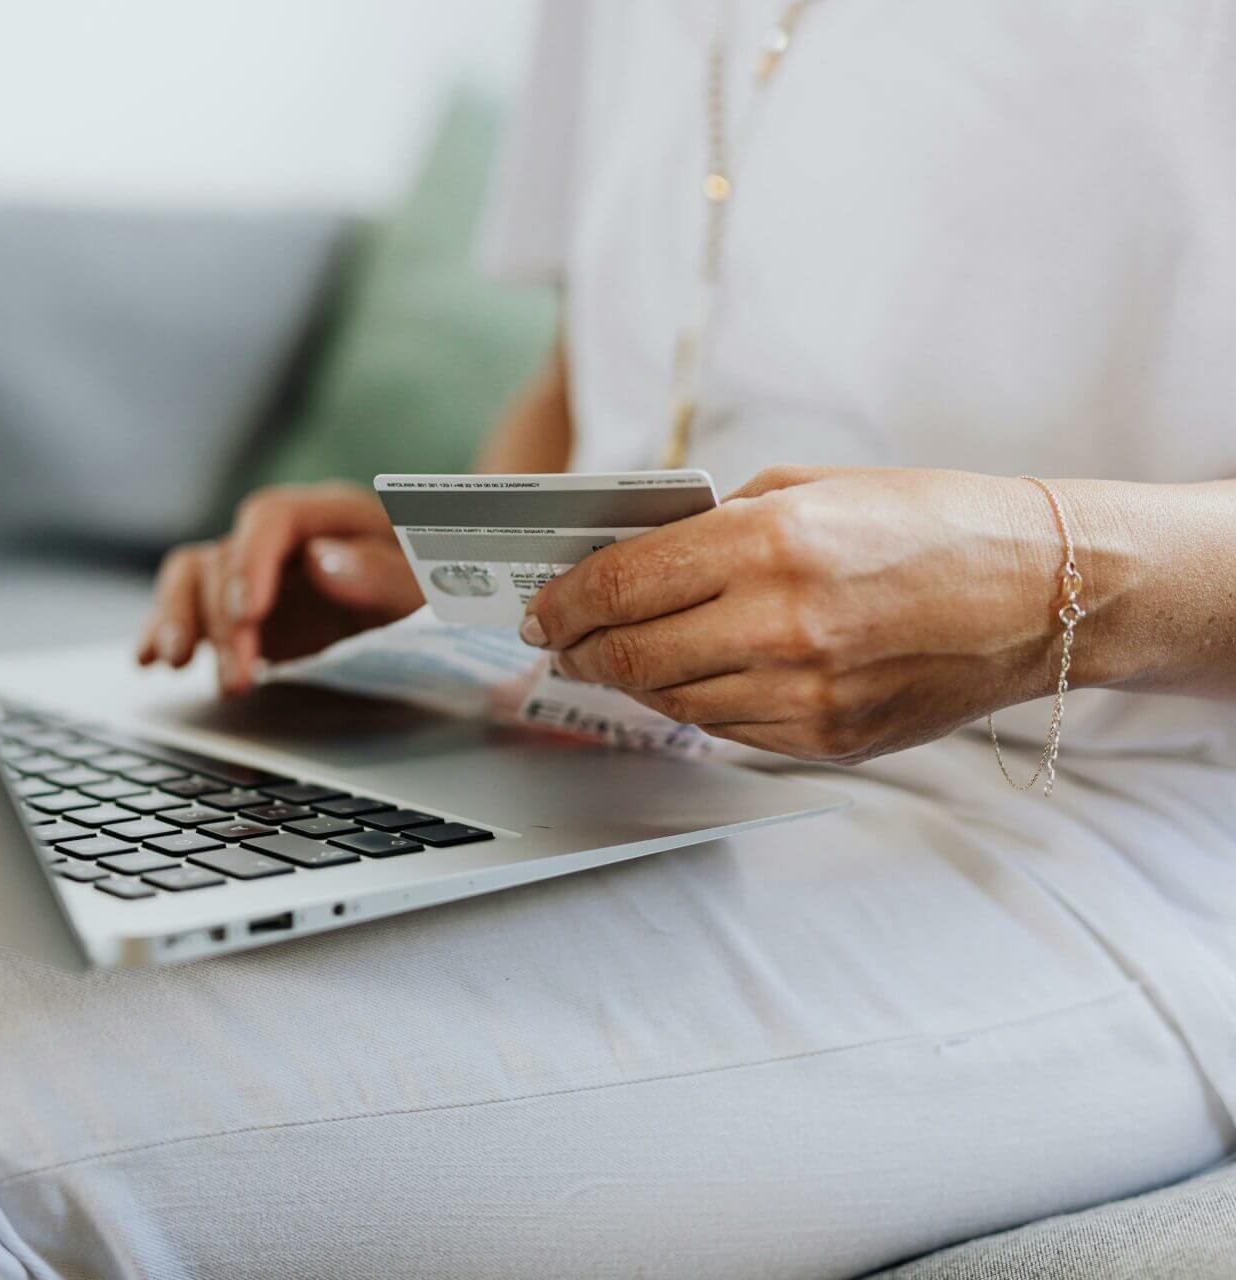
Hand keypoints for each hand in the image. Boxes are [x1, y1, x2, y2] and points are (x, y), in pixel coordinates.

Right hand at [137, 483, 423, 694]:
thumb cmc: (436, 585)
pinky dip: (163, 630)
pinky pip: (187, 607)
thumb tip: (321, 563)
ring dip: (179, 621)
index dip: (250, 561)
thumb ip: (383, 573)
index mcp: (330, 514)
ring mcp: (254, 571)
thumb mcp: (429, 584)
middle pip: (225, 557)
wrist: (436, 602)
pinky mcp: (238, 609)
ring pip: (192, 578)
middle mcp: (281, 537)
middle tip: (239, 678)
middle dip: (222, 621)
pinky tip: (148, 660)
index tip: (248, 612)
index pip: (270, 518)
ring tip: (175, 665)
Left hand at [520, 466, 1074, 762]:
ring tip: (616, 656)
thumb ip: (712, 524)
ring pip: (669, 700)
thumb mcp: (810, 487)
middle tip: (559, 641)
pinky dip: (694, 703)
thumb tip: (625, 556)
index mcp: (771, 543)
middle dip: (578, 649)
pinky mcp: (828, 740)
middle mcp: (782, 625)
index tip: (539, 608)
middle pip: (628, 655)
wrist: (1040, 590)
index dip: (562, 601)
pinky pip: (725, 729)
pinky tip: (692, 677)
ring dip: (630, 679)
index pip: (621, 584)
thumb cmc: (927, 522)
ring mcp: (806, 694)